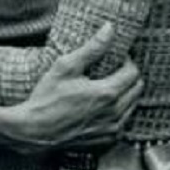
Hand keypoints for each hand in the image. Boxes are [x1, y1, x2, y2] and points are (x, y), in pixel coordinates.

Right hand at [0, 23, 144, 153]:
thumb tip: (110, 28)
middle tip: (113, 71)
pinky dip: (118, 113)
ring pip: (132, 106)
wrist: (32, 132)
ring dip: (125, 94)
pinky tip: (102, 107)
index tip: (115, 59)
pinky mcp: (106, 141)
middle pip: (137, 89)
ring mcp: (111, 130)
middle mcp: (114, 114)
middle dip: (129, 76)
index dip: (126, 62)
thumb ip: (92, 47)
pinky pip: (123, 123)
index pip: (133, 72)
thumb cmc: (46, 98)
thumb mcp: (66, 66)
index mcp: (107, 93)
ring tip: (107, 87)